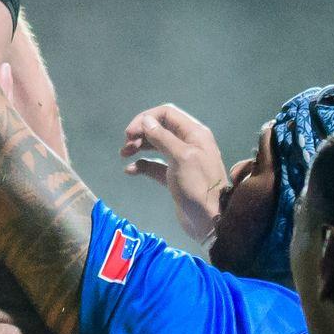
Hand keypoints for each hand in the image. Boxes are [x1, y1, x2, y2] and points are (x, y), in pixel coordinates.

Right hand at [121, 104, 229, 246]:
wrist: (210, 219)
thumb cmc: (197, 185)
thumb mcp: (181, 157)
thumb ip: (163, 137)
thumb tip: (146, 120)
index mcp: (194, 133)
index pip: (167, 114)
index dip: (146, 119)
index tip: (129, 132)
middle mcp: (188, 143)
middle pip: (160, 128)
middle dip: (141, 133)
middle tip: (126, 145)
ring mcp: (181, 160)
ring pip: (156, 146)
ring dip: (139, 147)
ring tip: (124, 154)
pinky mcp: (175, 177)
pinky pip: (155, 165)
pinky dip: (143, 165)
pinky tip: (131, 171)